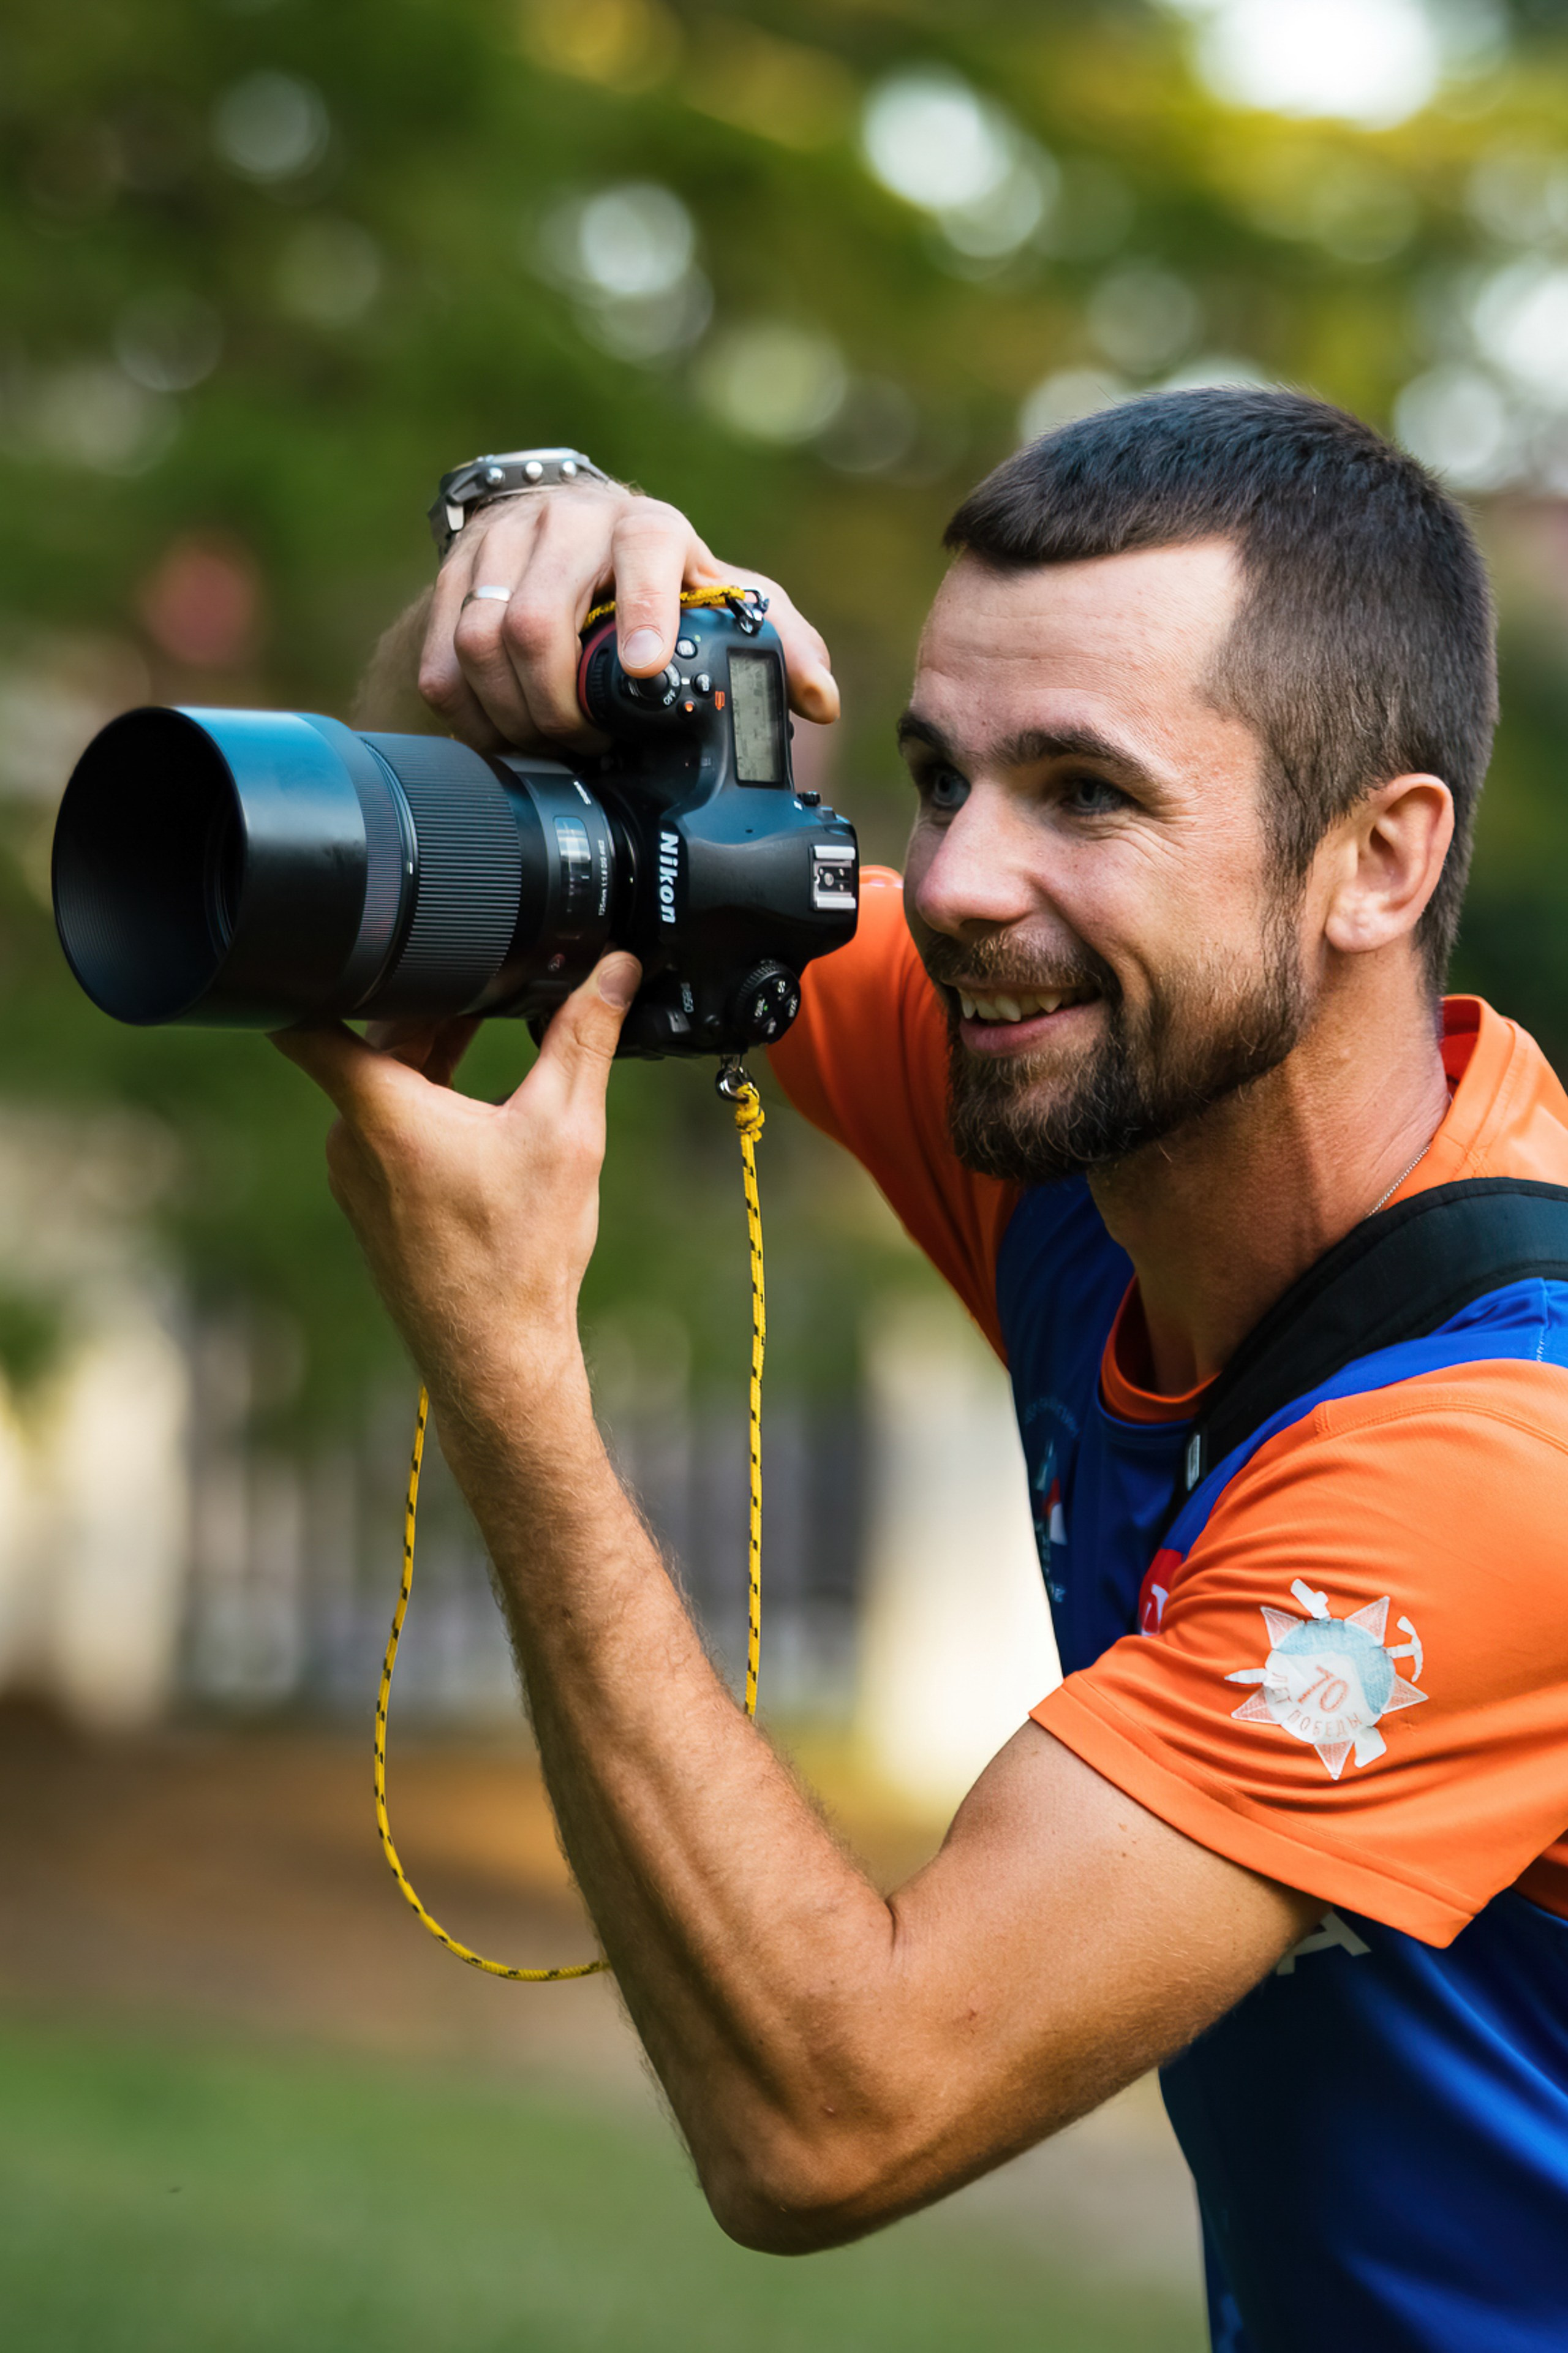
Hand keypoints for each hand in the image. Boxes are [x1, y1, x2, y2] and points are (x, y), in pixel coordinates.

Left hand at [271, 954, 640, 1422]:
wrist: (495, 1357)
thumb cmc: (520, 1256)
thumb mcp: (567, 1132)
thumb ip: (584, 1039)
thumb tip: (614, 971)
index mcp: (383, 1107)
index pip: (309, 1017)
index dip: (324, 970)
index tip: (356, 940)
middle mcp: (352, 1138)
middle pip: (374, 1041)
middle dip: (431, 1009)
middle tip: (491, 983)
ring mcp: (355, 1175)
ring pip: (384, 1087)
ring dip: (433, 1059)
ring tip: (495, 1038)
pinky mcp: (371, 1204)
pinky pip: (389, 1130)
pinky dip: (429, 1107)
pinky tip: (483, 1115)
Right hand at [418, 484, 839, 752]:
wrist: (567, 532)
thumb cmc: (656, 576)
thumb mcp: (718, 598)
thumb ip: (775, 641)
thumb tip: (820, 700)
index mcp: (647, 528)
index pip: (644, 555)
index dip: (641, 612)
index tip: (640, 671)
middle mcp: (569, 522)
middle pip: (537, 618)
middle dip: (556, 703)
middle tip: (582, 742)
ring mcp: (503, 542)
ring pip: (481, 639)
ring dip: (510, 712)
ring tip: (542, 743)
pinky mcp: (453, 571)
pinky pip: (441, 654)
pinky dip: (467, 710)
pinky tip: (499, 733)